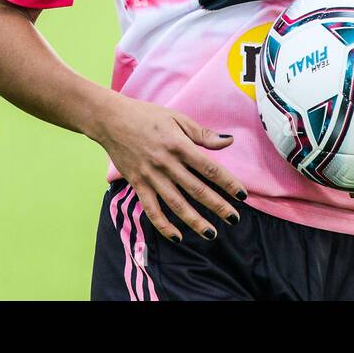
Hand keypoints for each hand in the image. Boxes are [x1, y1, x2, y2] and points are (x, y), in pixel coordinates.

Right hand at [93, 93, 247, 241]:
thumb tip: (228, 141)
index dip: (227, 182)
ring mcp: (150, 176)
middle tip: (234, 218)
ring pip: (176, 203)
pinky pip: (151, 209)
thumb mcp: (177, 118)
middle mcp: (166, 163)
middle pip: (196, 189)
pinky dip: (163, 225)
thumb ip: (202, 134)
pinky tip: (177, 236)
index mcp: (179, 145)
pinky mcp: (137, 184)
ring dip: (194, 220)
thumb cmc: (147, 115)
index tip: (242, 194)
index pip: (209, 167)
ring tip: (211, 233)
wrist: (111, 119)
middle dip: (217, 206)